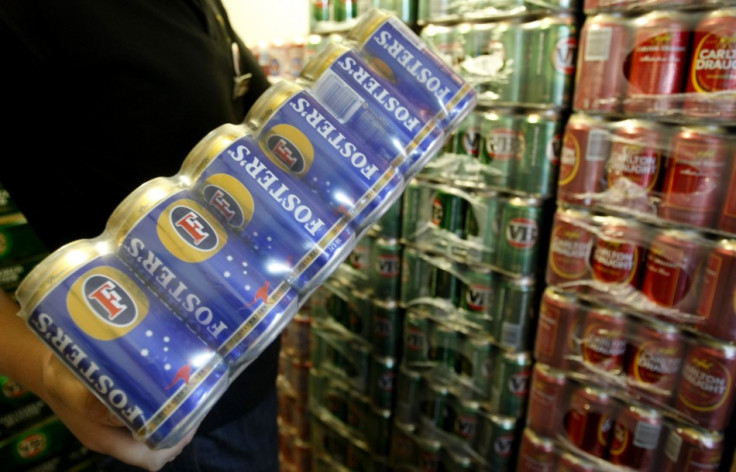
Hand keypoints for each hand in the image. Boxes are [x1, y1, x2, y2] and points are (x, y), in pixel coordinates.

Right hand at [39, 349, 195, 470]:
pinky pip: (145, 422)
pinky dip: (161, 412)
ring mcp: (115, 429)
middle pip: (156, 450)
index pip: (149, 459)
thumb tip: (122, 409)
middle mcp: (113, 438)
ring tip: (187, 397)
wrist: (45, 367)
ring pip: (153, 436)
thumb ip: (90, 398)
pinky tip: (169, 390)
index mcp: (105, 439)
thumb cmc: (60, 377)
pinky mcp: (116, 416)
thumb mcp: (70, 384)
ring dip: (172, 422)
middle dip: (179, 433)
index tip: (190, 420)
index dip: (173, 445)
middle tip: (195, 405)